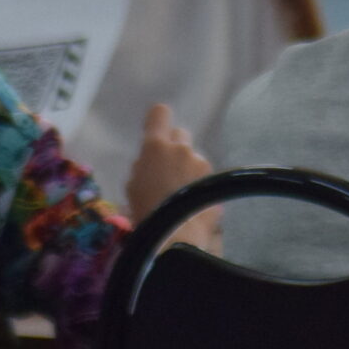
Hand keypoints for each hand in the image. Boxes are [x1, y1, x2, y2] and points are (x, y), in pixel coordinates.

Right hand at [126, 101, 211, 219]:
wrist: (175, 234)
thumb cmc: (145, 211)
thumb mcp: (133, 187)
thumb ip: (143, 167)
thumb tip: (152, 163)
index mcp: (156, 147)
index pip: (159, 114)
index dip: (158, 118)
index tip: (157, 126)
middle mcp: (181, 148)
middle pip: (180, 135)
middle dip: (175, 147)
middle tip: (168, 169)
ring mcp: (201, 162)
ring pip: (193, 158)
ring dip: (188, 169)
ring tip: (182, 194)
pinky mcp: (215, 178)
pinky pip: (204, 176)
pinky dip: (199, 185)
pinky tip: (194, 203)